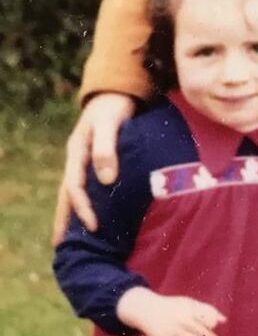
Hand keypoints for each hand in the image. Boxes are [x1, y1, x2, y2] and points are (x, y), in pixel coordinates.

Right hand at [52, 93, 136, 242]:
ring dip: (71, 212)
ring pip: (73, 190)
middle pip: (66, 193)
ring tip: (69, 236)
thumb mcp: (110, 124)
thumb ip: (107, 149)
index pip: (75, 187)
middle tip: (62, 246)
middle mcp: (76, 158)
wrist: (117, 89)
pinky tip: (89, 211)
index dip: (83, 208)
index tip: (94, 226)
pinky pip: (84, 183)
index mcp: (77, 152)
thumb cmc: (115, 106)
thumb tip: (107, 181)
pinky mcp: (93, 157)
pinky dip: (83, 199)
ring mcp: (83, 158)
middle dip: (64, 219)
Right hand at [117, 287, 226, 335]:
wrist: (148, 311)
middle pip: (204, 333)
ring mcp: (175, 332)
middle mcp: (182, 320)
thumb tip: (224, 320)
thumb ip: (207, 310)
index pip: (209, 319)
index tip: (212, 327)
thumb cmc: (172, 307)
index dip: (213, 325)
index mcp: (189, 308)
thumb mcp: (189, 303)